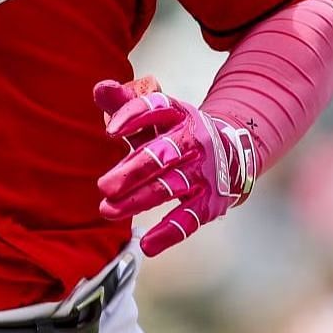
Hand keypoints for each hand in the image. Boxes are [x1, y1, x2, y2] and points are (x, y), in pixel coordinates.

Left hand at [92, 78, 255, 257]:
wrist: (232, 153)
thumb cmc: (180, 135)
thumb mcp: (158, 117)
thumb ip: (127, 104)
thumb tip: (100, 89)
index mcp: (178, 115)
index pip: (157, 109)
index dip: (134, 117)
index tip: (110, 131)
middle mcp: (193, 141)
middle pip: (162, 153)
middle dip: (133, 171)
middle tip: (105, 186)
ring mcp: (202, 172)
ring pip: (171, 186)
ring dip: (139, 200)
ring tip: (108, 210)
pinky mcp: (209, 202)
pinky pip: (189, 219)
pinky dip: (169, 233)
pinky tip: (148, 244)